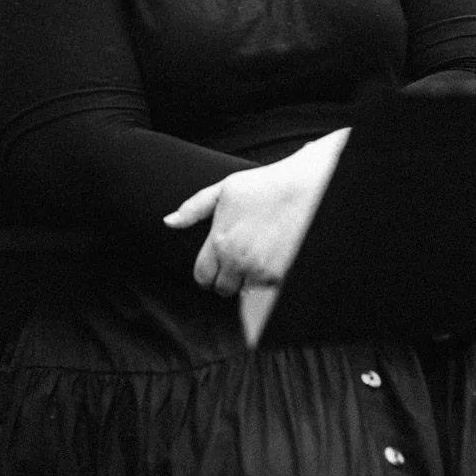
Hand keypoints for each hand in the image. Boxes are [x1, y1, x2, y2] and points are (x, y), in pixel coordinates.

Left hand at [163, 128, 348, 295]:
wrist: (306, 188)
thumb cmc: (265, 185)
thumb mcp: (224, 190)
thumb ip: (194, 208)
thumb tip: (169, 222)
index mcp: (221, 242)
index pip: (202, 277)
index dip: (208, 273)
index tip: (216, 265)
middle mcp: (239, 261)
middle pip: (223, 289)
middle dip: (228, 277)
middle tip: (240, 258)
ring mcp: (263, 271)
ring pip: (247, 290)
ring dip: (250, 278)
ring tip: (260, 251)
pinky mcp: (283, 276)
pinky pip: (268, 288)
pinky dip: (270, 278)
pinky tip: (275, 255)